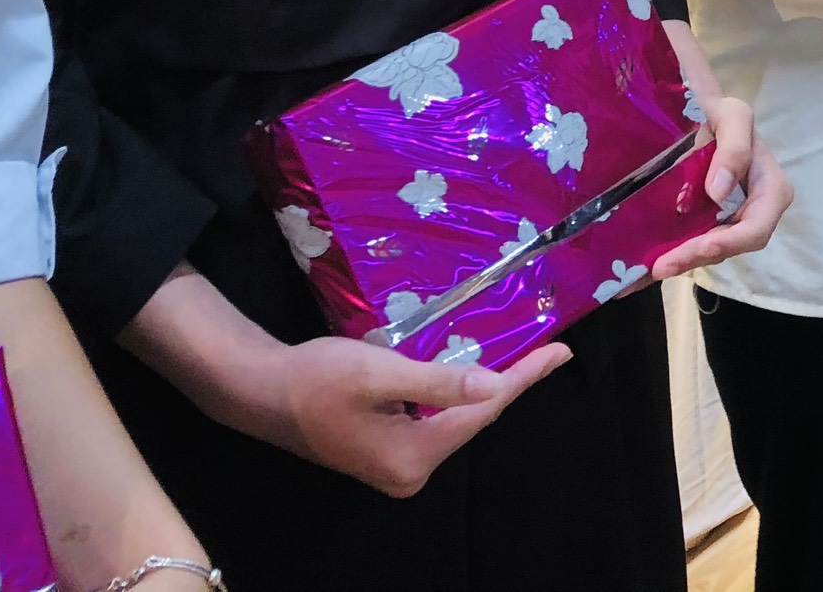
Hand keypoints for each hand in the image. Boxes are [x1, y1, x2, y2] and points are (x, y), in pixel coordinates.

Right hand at [123, 262, 567, 498]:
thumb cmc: (316, 378)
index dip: (523, 378)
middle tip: (549, 351)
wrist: (261, 392)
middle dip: (510, 384)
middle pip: (473, 420)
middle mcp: (409, 472)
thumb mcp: (380, 372)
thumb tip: (495, 386)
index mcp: (412, 458)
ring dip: (485, 389)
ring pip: (455, 421)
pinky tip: (473, 373)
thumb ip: (438, 381)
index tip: (561, 353)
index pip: (482, 412)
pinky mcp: (386, 453)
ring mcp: (396, 467)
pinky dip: (456, 396)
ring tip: (524, 358)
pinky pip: (435, 422)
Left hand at [654, 29, 792, 279]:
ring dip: (680, 263)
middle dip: (697, 258)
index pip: (757, 227)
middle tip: (660, 266)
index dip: (730, 242)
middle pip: (730, 246)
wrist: (694, 111)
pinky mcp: (702, 225)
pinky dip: (666, 259)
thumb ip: (734, 147)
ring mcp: (726, 221)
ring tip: (644, 272)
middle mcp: (751, 211)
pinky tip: (634, 275)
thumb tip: (719, 192)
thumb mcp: (733, 115)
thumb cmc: (718, 111)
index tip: (699, 245)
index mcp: (769, 189)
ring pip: (707, 252)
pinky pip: (689, 247)